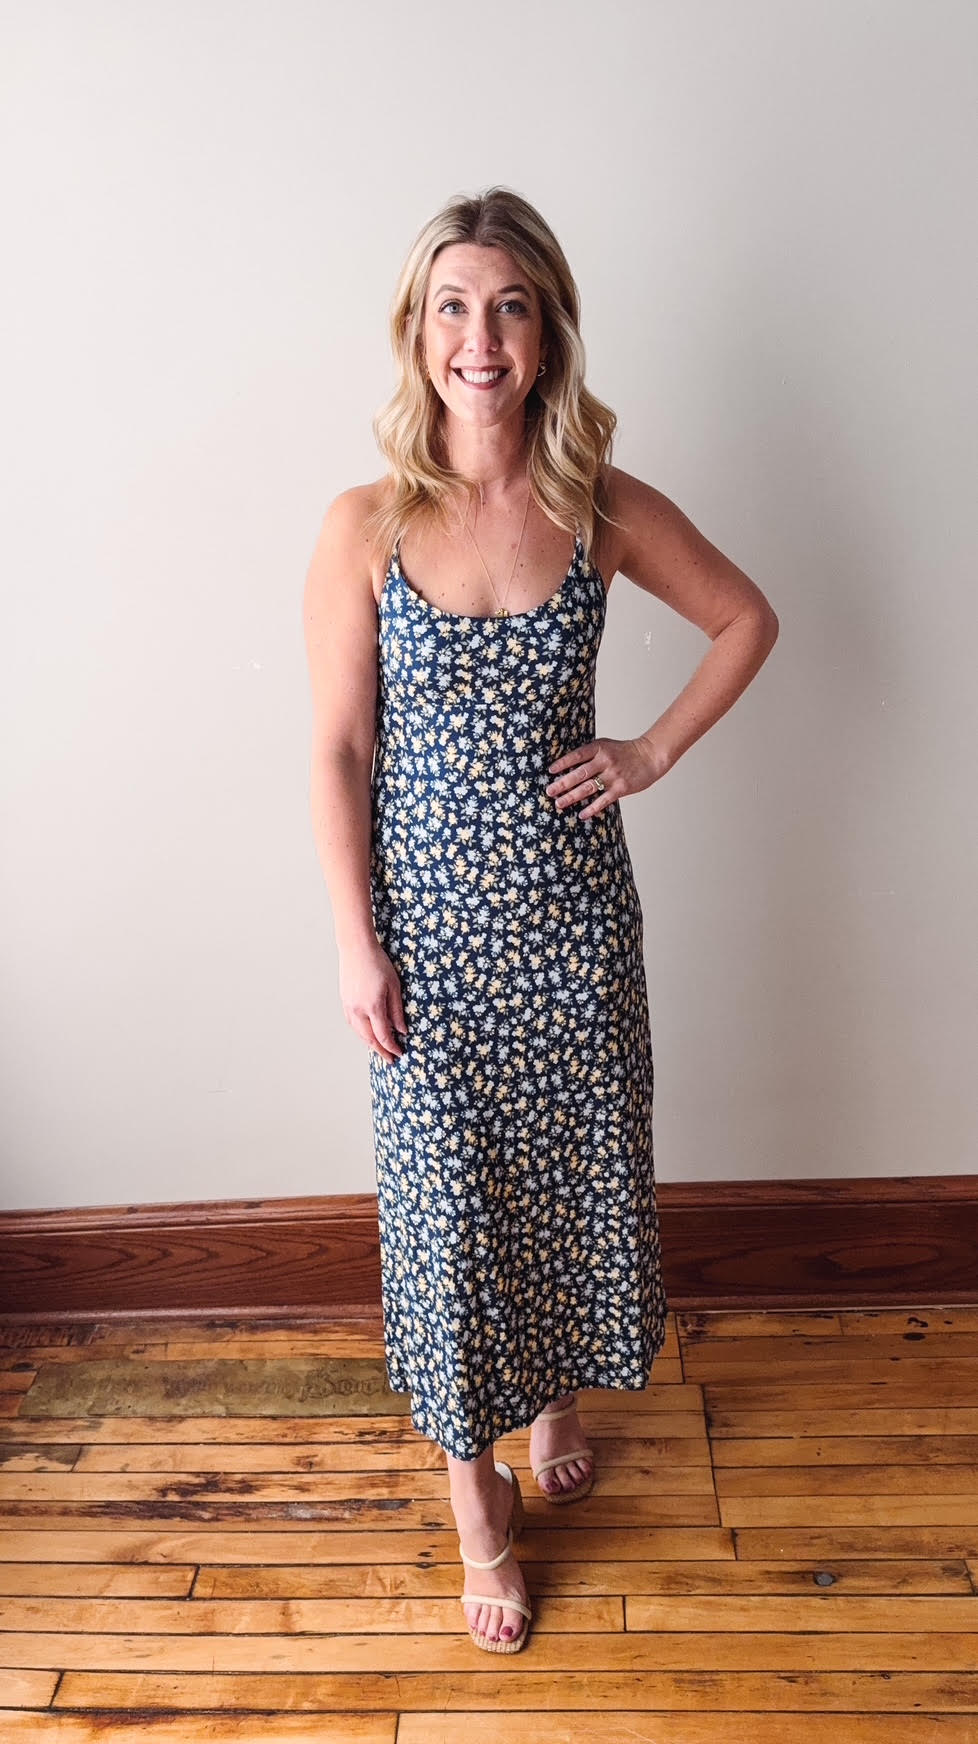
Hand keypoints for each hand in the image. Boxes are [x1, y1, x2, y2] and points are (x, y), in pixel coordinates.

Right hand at [338, 937, 407, 1064]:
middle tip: (390, 1059)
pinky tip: (368, 1034)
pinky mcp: (345, 1002)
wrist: (356, 949)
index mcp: (373, 1006)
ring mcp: (349, 1007)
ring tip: (380, 1049)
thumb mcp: (394, 986)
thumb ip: (397, 1010)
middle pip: (369, 1039)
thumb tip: (402, 1030)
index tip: (399, 1053)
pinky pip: (353, 1024)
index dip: (392, 1047)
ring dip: (370, 1044)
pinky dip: (361, 1033)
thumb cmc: (378, 963)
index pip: (383, 1036)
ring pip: (359, 1033)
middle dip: (380, 1051)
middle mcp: (358, 1010)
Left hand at [545, 735, 666, 818]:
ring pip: (588, 788)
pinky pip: (603, 800)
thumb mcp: (606, 746)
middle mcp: (605, 761)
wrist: (650, 756)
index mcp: (599, 748)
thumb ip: (590, 754)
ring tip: (559, 803)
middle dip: (562, 783)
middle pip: (579, 773)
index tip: (550, 771)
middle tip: (549, 791)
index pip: (577, 755)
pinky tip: (582, 814)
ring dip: (572, 797)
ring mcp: (613, 775)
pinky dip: (592, 808)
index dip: (562, 763)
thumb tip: (567, 766)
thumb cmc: (625, 752)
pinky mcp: (621, 788)